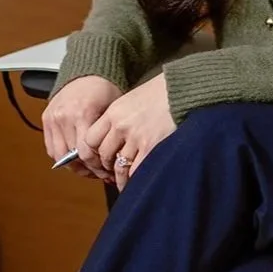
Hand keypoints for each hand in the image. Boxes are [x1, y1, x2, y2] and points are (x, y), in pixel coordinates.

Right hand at [43, 76, 123, 178]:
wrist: (88, 72)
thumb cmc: (105, 89)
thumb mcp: (114, 109)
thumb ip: (109, 134)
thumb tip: (115, 160)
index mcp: (83, 113)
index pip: (85, 152)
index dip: (97, 167)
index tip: (107, 172)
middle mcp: (64, 117)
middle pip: (72, 157)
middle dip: (88, 170)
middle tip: (101, 174)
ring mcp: (53, 118)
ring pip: (59, 155)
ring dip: (74, 166)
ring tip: (88, 169)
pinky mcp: (46, 119)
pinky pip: (50, 147)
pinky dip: (62, 156)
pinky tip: (75, 159)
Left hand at [80, 74, 176, 191]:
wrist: (182, 88)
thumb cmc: (160, 93)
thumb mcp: (131, 101)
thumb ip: (118, 119)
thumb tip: (112, 141)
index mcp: (113, 112)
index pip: (90, 140)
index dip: (94, 153)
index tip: (101, 158)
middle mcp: (120, 125)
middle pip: (104, 155)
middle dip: (107, 167)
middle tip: (113, 173)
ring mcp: (135, 136)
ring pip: (119, 167)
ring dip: (120, 178)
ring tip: (124, 183)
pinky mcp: (151, 145)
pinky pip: (136, 170)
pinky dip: (134, 179)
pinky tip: (136, 182)